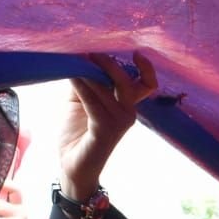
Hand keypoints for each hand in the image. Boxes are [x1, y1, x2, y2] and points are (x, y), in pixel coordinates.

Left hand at [57, 50, 158, 202]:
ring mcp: (119, 124)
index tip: (136, 52)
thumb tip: (81, 53)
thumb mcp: (82, 100)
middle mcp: (129, 114)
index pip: (147, 85)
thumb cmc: (79, 133)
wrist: (73, 165)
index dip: (147, 68)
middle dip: (109, 64)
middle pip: (128, 82)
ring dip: (89, 73)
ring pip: (108, 89)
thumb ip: (87, 79)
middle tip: (89, 53)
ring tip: (74, 62)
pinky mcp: (104, 131)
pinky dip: (82, 86)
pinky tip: (72, 76)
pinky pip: (93, 102)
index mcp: (127, 105)